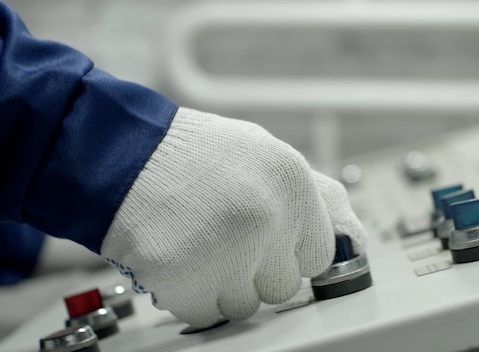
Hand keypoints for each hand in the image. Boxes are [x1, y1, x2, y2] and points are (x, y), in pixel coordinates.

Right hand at [101, 107, 365, 326]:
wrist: (123, 155)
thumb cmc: (193, 157)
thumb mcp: (265, 155)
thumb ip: (318, 198)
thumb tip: (355, 241)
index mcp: (292, 182)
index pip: (320, 255)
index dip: (290, 251)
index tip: (268, 244)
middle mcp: (267, 217)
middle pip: (285, 286)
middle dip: (257, 270)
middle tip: (223, 235)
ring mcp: (229, 252)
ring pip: (248, 306)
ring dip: (223, 285)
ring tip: (198, 242)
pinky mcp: (189, 283)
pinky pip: (209, 315)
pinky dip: (191, 296)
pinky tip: (179, 256)